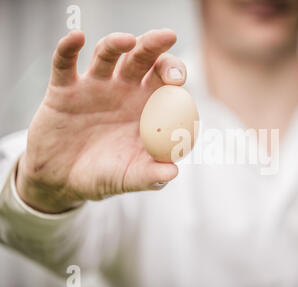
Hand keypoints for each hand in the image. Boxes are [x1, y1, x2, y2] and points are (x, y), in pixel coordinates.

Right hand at [16, 29, 185, 212]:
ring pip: (108, 54)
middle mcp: (125, 91)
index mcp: (147, 108)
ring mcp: (95, 87)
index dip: (175, 74)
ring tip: (127, 41)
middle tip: (167, 38)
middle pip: (143, 59)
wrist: (63, 181)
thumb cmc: (104, 176)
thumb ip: (150, 176)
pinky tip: (76, 37)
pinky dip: (68, 48)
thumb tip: (172, 172)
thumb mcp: (128, 178)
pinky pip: (65, 63)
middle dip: (155, 47)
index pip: (167, 83)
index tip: (179, 80)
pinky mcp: (64, 89)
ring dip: (117, 43)